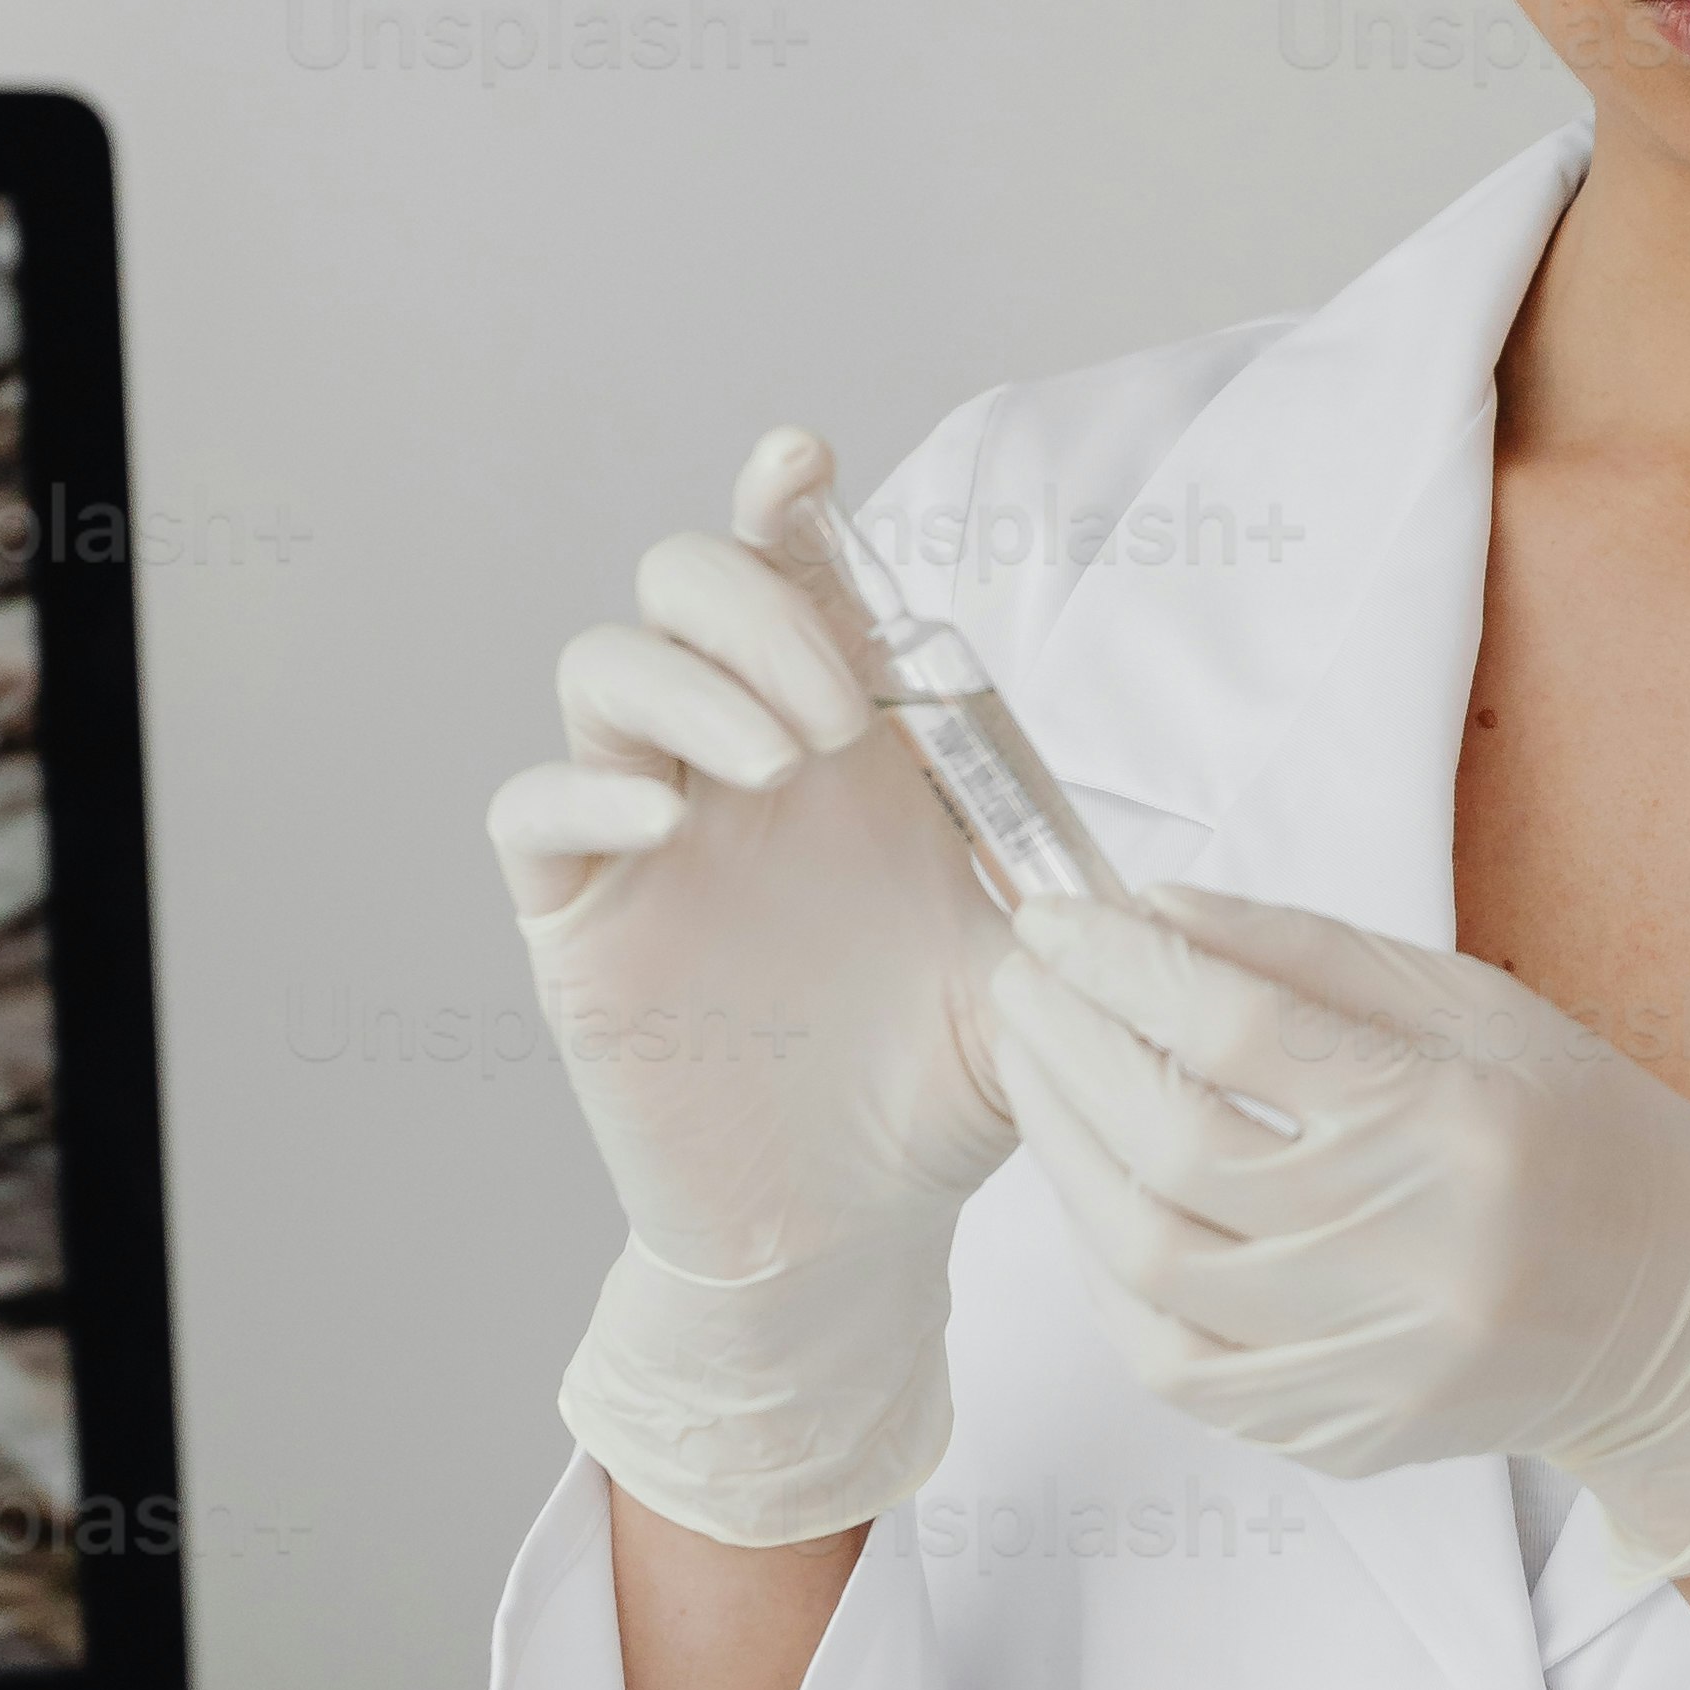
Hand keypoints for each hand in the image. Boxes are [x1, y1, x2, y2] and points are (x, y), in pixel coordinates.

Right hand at [486, 430, 1019, 1542]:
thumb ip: (1075, 880)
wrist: (854, 1226)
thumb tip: (1156, 842)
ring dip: (688, 684)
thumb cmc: (945, 1083)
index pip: (792, 571)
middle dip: (751, 606)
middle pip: (681, 582)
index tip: (803, 463)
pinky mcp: (582, 915)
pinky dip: (587, 785)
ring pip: (602, 667)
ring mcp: (648, 828)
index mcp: (846, 736)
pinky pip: (533, 805)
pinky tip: (664, 817)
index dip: (782, 500)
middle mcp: (736, 755)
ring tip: (775, 764)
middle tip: (835, 716)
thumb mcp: (1041, 969)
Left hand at [981, 889, 1689, 1583]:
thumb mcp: (1481, 1010)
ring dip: (1066, 1155)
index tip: (1058, 919)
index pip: (1241, 1029)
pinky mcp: (1343, 1434)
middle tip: (1023, 983)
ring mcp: (1375, 1363)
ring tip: (1038, 1075)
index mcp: (1460, 1124)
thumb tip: (1156, 910)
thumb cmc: (1586, 1140)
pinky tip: (1095, 1196)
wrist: (1683, 1326)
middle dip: (1072, 1047)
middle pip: (1175, 1143)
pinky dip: (1110, 1275)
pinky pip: (1176, 1364)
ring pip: (1151, 1260)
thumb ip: (1314, 957)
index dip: (1125, 965)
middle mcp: (1415, 1254)